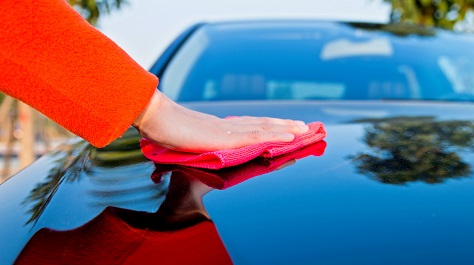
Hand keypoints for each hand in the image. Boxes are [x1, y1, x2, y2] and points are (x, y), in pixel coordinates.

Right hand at [133, 90, 308, 152]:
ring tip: (305, 129)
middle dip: (285, 126)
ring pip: (264, 128)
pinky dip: (275, 135)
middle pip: (262, 124)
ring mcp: (228, 131)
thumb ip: (188, 148)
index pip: (251, 126)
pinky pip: (256, 136)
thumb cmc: (162, 129)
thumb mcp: (180, 143)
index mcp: (219, 128)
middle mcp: (228, 127)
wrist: (154, 117)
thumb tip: (178, 158)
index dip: (269, 127)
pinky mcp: (226, 137)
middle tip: (306, 126)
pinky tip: (290, 136)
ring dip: (287, 129)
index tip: (285, 128)